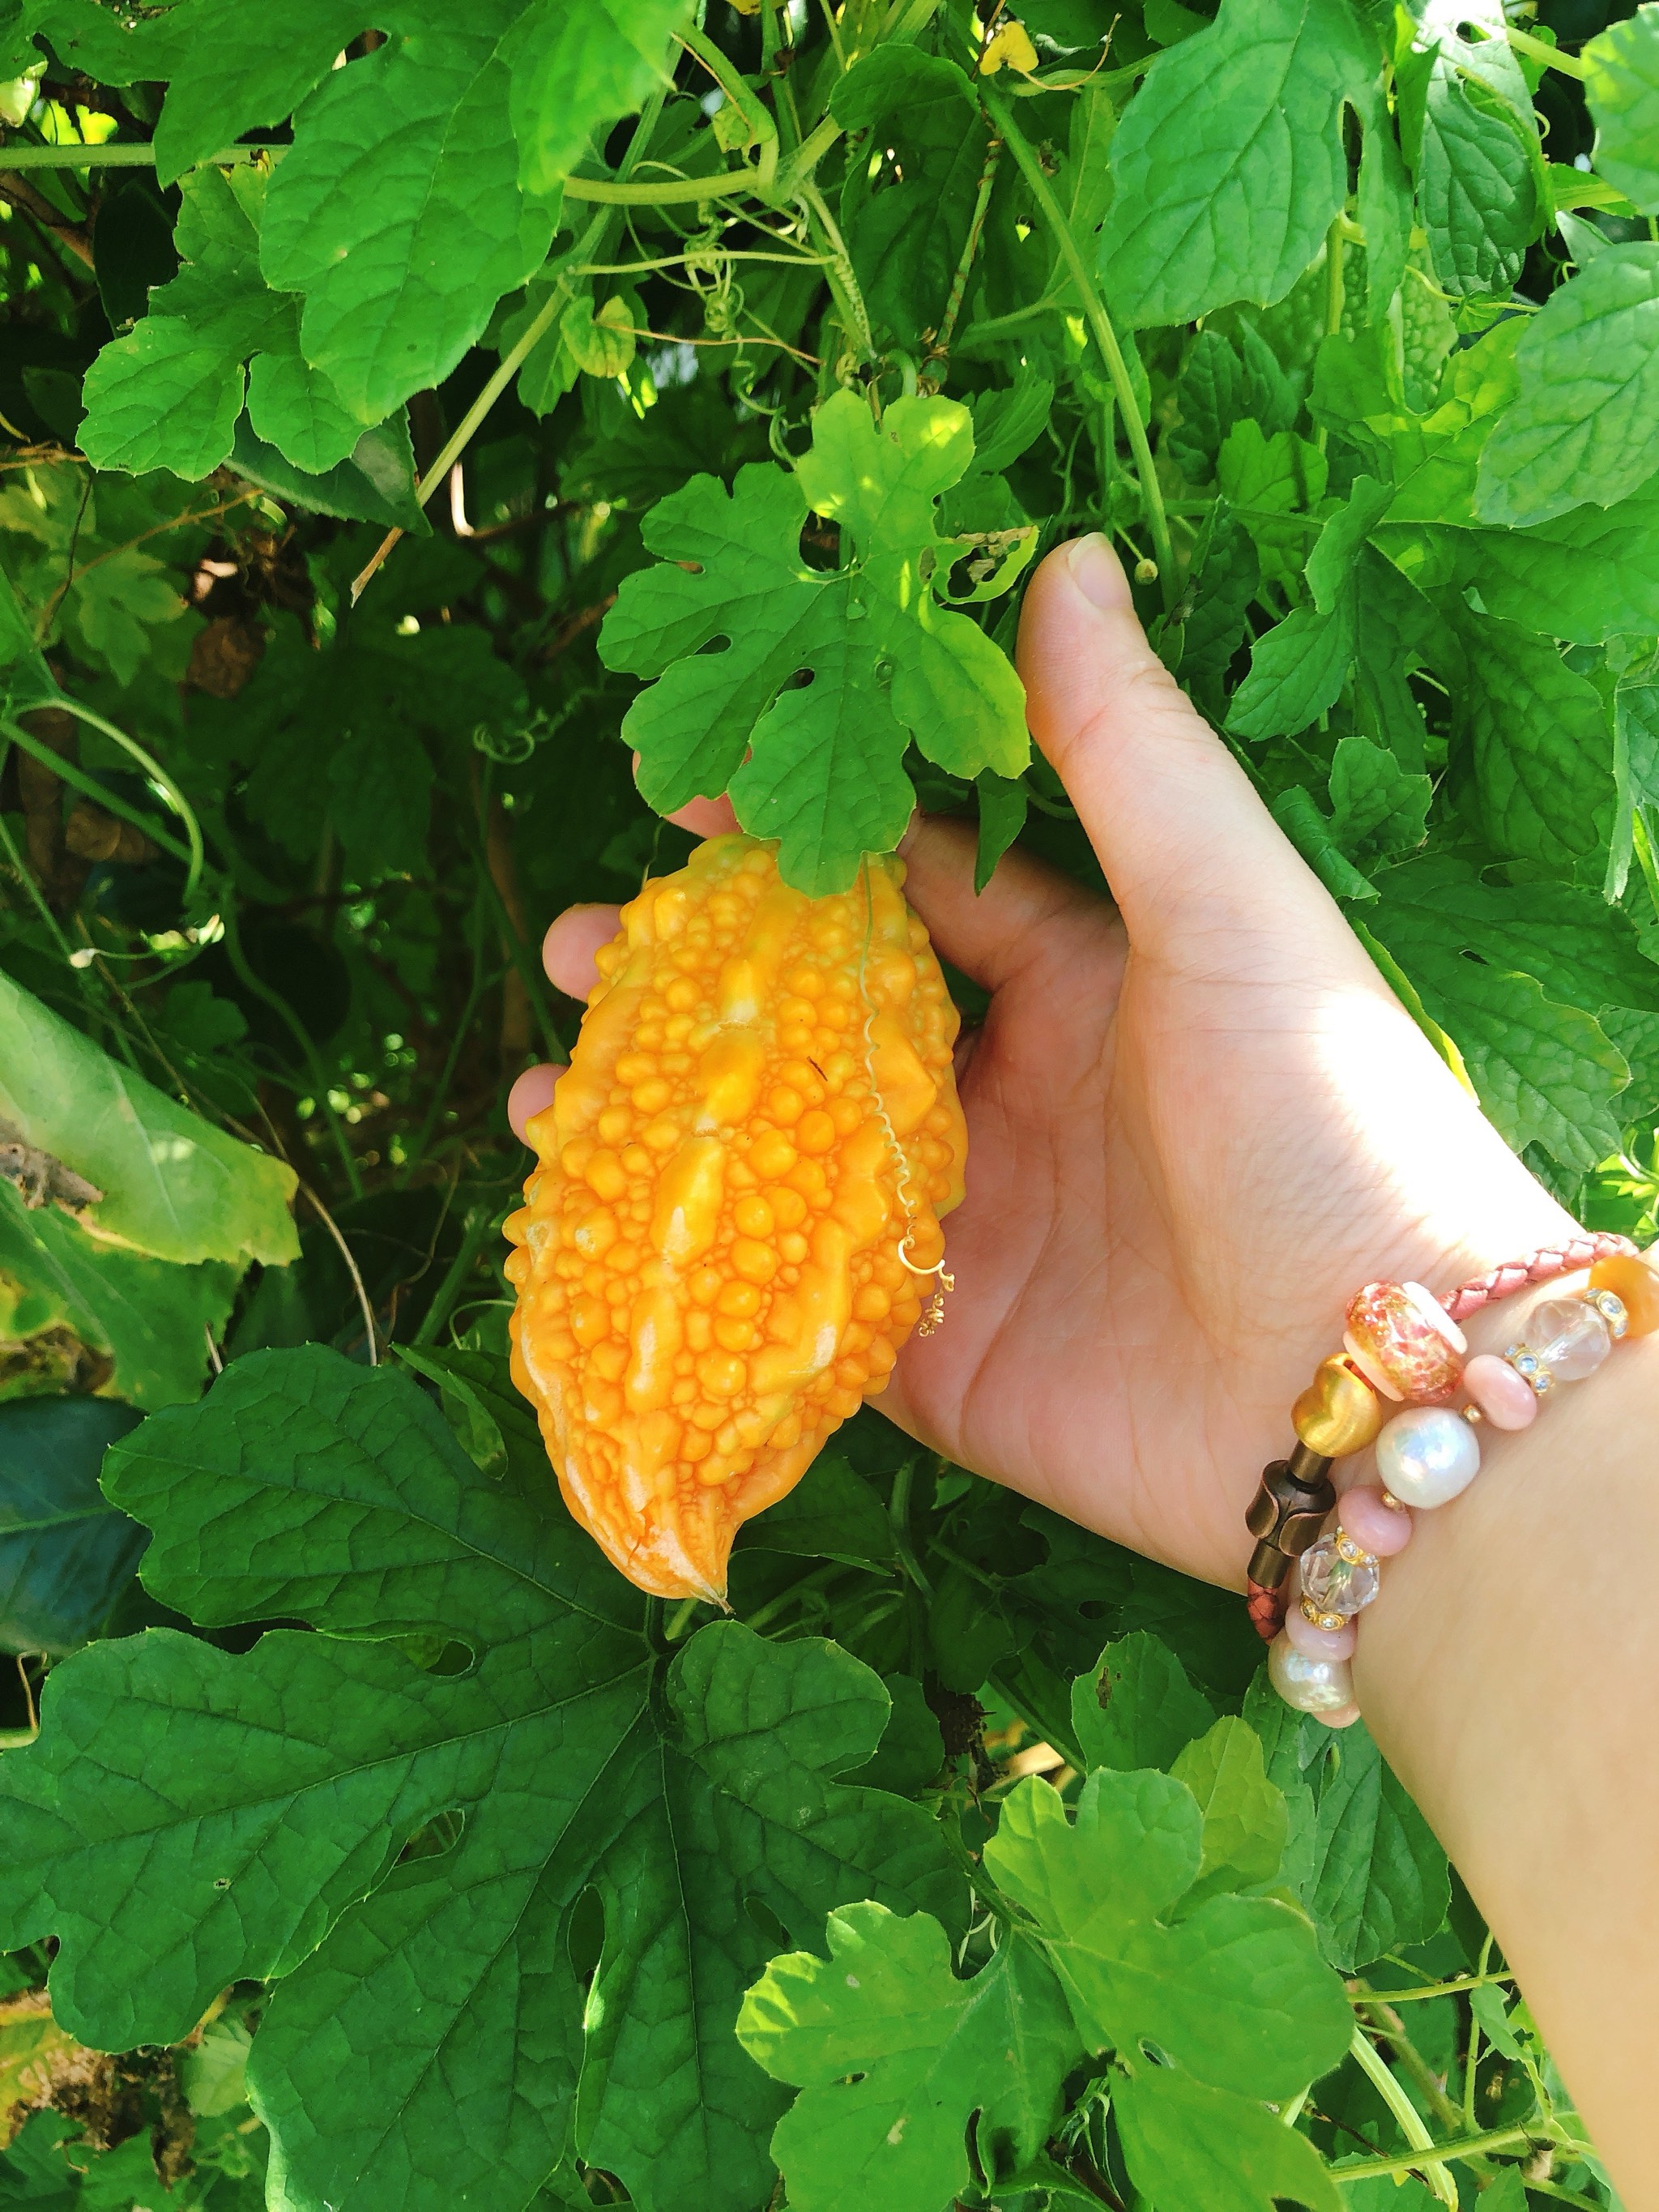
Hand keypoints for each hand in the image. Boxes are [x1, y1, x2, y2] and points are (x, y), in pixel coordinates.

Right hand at [510, 535, 1570, 1586]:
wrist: (1371, 1389)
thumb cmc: (1323, 1120)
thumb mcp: (1226, 907)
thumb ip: (1127, 750)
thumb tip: (1065, 555)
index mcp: (1085, 983)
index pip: (916, 887)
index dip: (802, 838)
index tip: (674, 791)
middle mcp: (1016, 1101)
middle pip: (821, 1023)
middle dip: (695, 982)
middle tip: (569, 944)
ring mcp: (970, 1235)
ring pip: (785, 1162)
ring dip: (665, 1122)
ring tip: (540, 1087)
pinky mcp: (939, 1362)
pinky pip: (796, 1307)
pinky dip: (698, 1267)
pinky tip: (591, 1226)